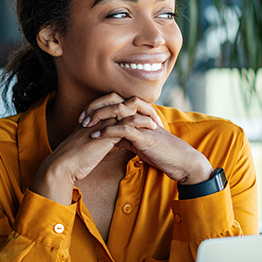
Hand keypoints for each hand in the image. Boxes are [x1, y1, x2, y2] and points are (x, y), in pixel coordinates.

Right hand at [31, 112, 156, 204]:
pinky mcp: (107, 132)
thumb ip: (102, 139)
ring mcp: (103, 122)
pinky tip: (152, 127)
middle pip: (123, 101)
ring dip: (145, 113)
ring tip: (157, 120)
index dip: (131, 109)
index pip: (116, 104)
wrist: (64, 165)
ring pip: (128, 108)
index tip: (145, 117)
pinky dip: (142, 123)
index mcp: (95, 117)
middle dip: (141, 106)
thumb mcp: (91, 145)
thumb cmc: (75, 159)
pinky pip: (129, 122)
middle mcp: (99, 116)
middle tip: (154, 114)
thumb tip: (114, 142)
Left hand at [81, 94, 212, 185]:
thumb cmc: (161, 153)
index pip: (115, 102)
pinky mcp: (145, 136)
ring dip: (99, 116)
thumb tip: (110, 141)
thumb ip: (125, 138)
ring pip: (117, 110)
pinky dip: (108, 132)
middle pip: (114, 100)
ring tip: (85, 125)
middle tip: (81, 118)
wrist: (180, 161)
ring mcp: (142, 124)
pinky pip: (123, 129)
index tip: (84, 116)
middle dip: (95, 107)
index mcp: (138, 114)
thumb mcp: (139, 144)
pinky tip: (96, 136)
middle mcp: (140, 115)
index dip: (98, 106)